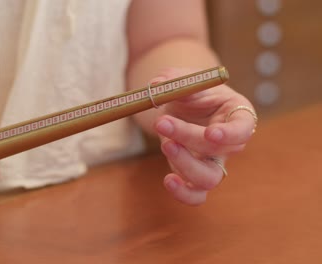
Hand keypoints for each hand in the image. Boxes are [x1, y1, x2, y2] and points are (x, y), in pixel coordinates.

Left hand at [151, 68, 255, 204]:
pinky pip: (196, 195)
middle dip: (189, 137)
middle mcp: (229, 142)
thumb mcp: (181, 78)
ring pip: (209, 178)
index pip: (243, 127)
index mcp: (236, 113)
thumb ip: (171, 80)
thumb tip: (157, 85)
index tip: (210, 132)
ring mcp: (213, 162)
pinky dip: (184, 193)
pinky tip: (168, 180)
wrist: (178, 105)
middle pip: (220, 151)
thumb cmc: (187, 89)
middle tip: (162, 122)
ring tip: (165, 145)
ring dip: (185, 164)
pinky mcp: (195, 175)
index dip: (230, 133)